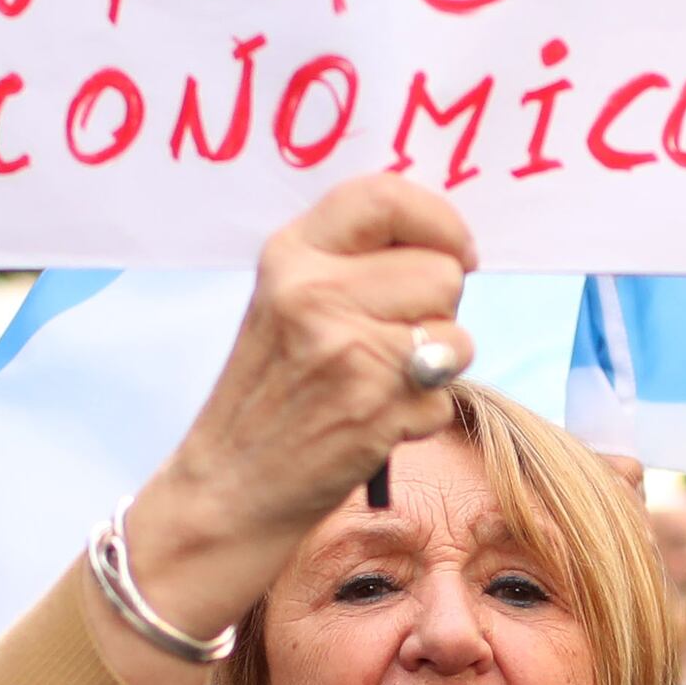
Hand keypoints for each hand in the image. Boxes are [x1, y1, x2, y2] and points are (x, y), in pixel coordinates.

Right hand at [111, 180, 481, 654]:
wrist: (229, 489)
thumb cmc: (270, 395)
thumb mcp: (285, 303)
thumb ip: (349, 263)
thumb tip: (446, 244)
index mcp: (290, 255)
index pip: (385, 195)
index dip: (438, 220)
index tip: (454, 250)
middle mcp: (314, 294)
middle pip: (441, 271)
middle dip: (438, 309)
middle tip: (393, 340)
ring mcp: (346, 351)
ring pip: (456, 335)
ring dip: (438, 366)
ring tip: (381, 382)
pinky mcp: (375, 408)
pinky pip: (445, 395)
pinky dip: (421, 415)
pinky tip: (373, 422)